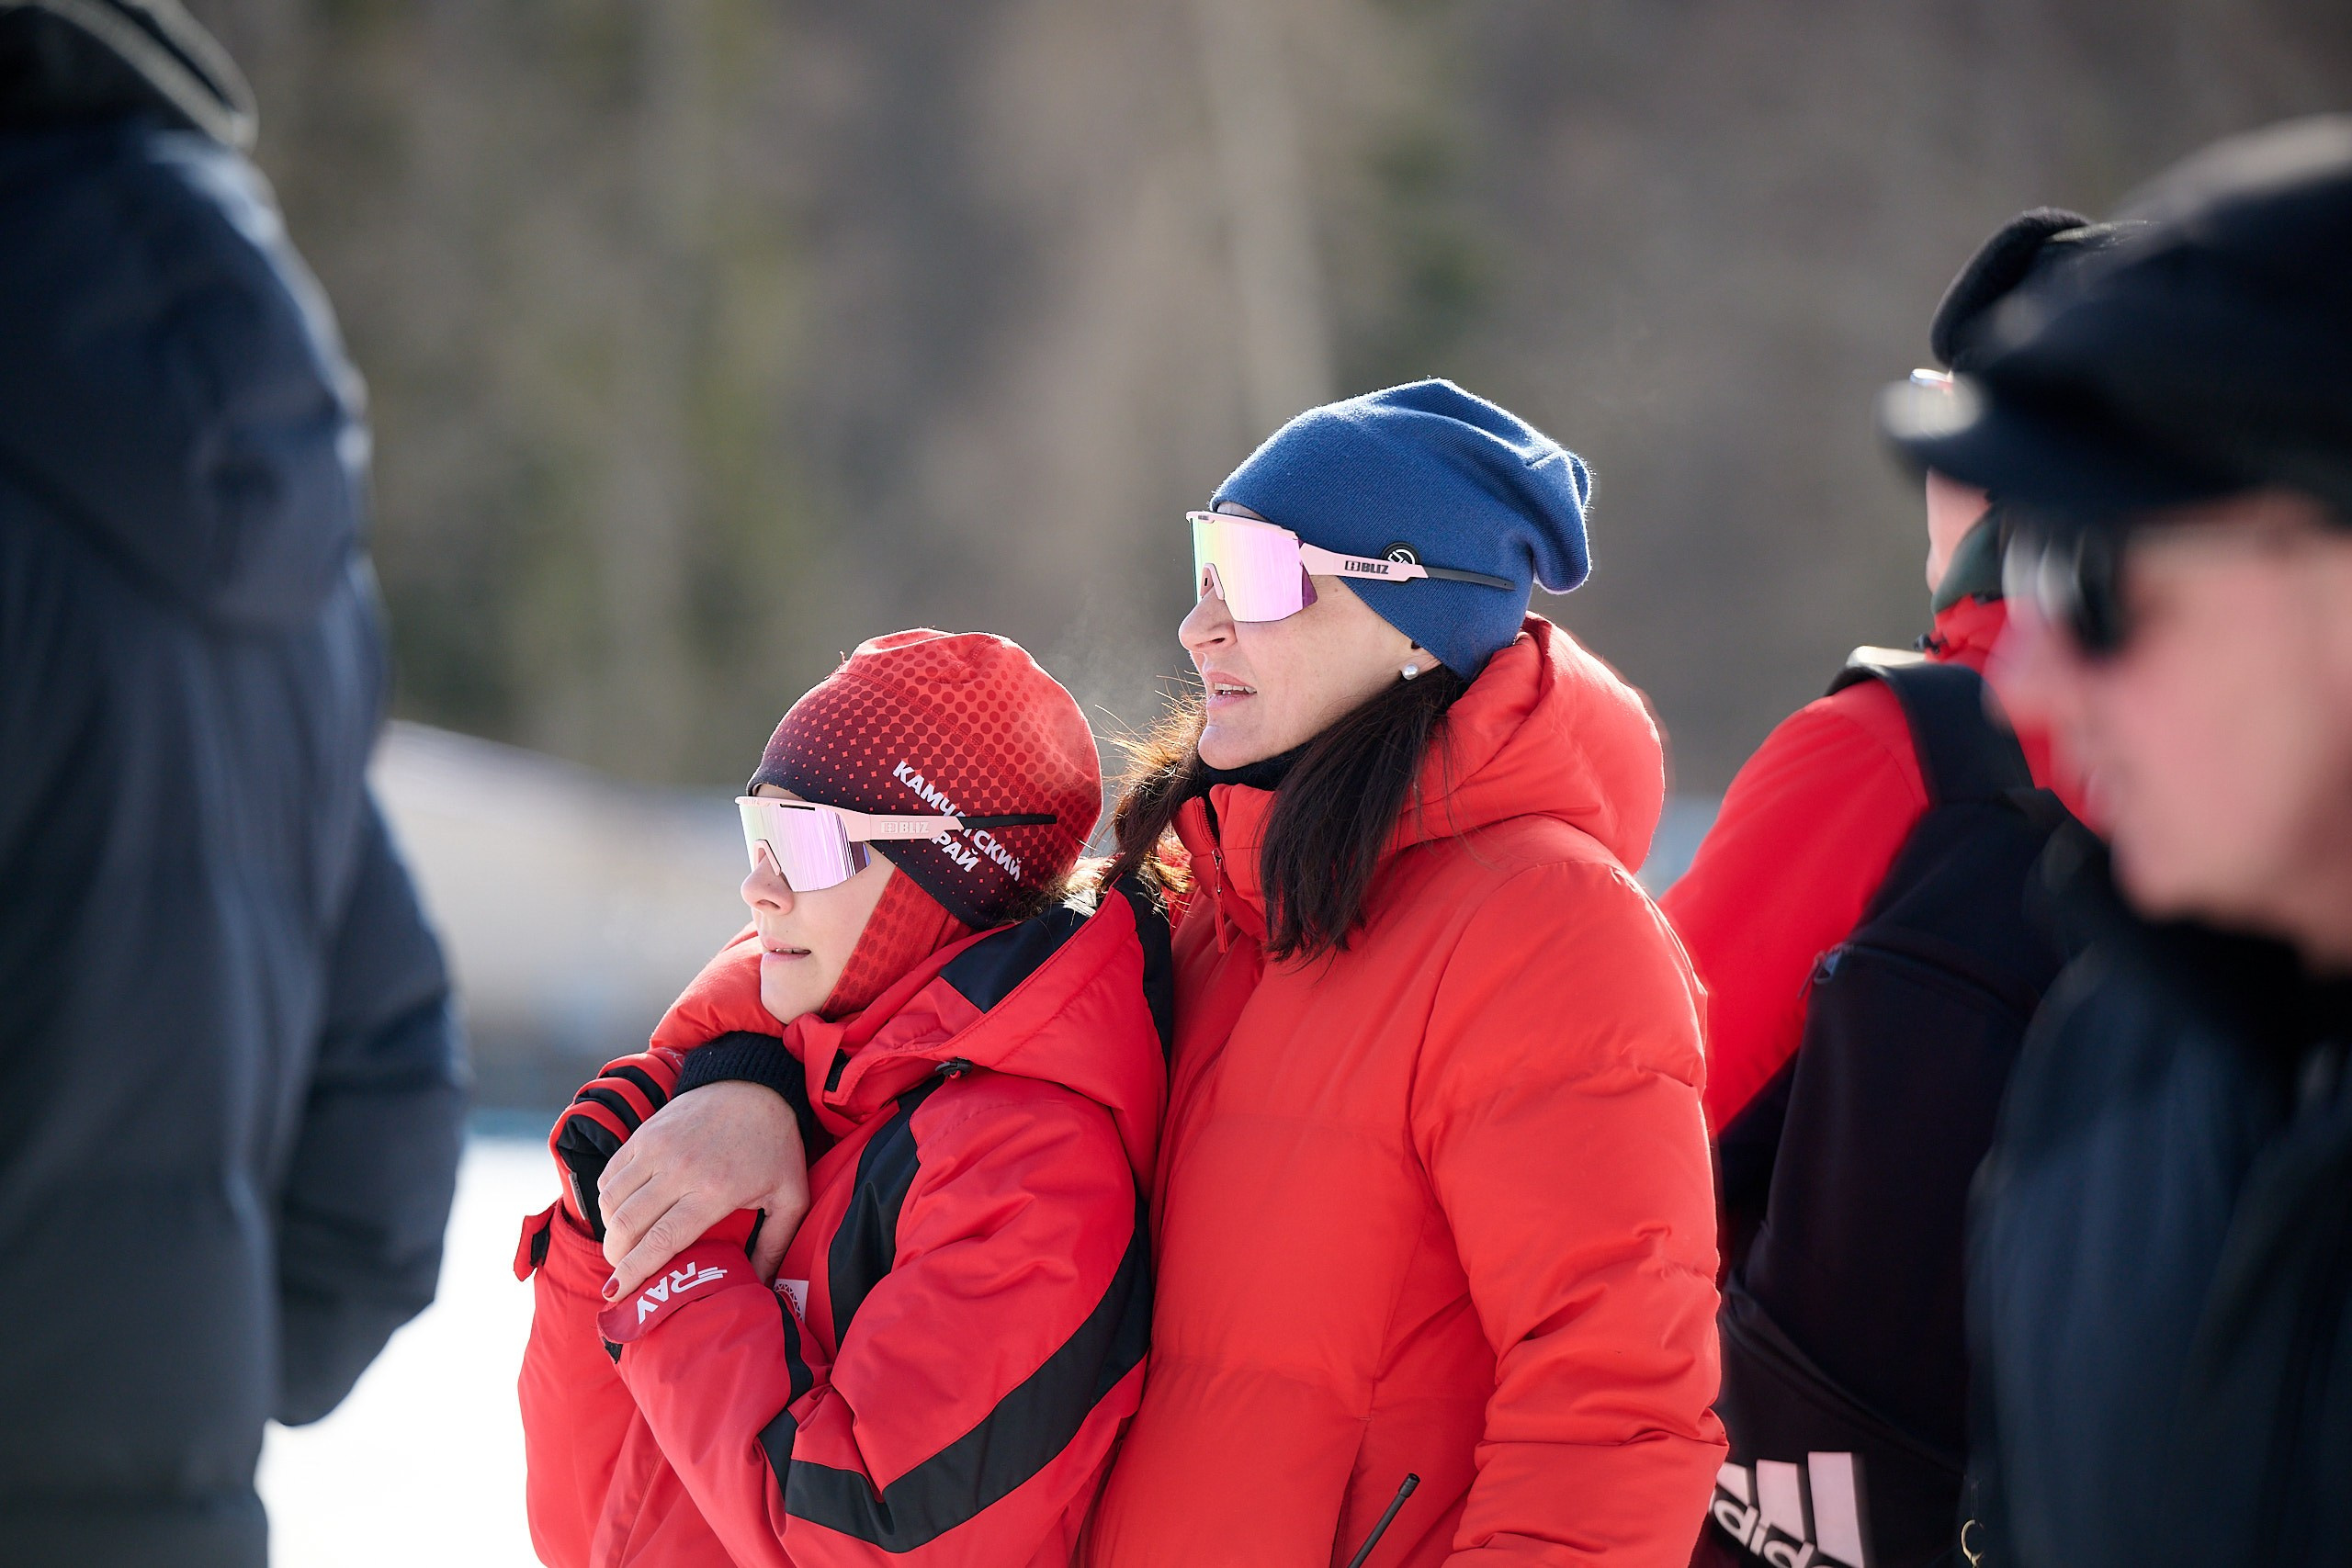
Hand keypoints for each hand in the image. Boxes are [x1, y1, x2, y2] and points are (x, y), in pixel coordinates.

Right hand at [598, 1081, 810, 1298]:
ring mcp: (658, 1147)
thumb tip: (762, 1288)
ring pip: (612, 1200)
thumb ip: (776, 1244)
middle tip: (621, 1273)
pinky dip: (608, 1199)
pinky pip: (610, 1174)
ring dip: (610, 1230)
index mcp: (715, 1190)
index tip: (618, 1295)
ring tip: (622, 1245)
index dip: (634, 1272)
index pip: (661, 1241)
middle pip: (628, 1225)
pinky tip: (621, 1212)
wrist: (759, 1086)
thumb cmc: (777, 1146)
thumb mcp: (791, 1197)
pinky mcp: (645, 1132)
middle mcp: (680, 1169)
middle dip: (616, 1258)